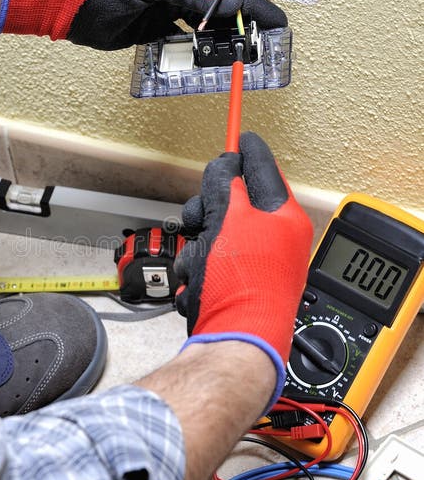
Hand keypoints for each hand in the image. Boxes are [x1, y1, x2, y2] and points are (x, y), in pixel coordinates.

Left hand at [0, 0, 286, 48]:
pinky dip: (195, 45)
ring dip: (218, 32)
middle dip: (237, 13)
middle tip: (262, 34)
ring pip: (201, 15)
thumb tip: (235, 3)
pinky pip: (181, 34)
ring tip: (242, 48)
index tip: (264, 14)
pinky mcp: (149, 23)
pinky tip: (211, 54)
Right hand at [175, 132, 312, 398]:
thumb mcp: (229, 218)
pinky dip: (198, 275)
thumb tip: (226, 165)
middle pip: (233, 204)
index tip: (239, 137)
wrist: (234, 342)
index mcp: (284, 218)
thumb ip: (225, 185)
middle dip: (206, 213)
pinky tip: (198, 289)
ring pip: (213, 238)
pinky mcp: (237, 289)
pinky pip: (209, 267)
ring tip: (198, 268)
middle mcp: (275, 241)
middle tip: (197, 219)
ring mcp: (256, 267)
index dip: (246, 152)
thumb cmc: (242, 284)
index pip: (265, 170)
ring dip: (196, 250)